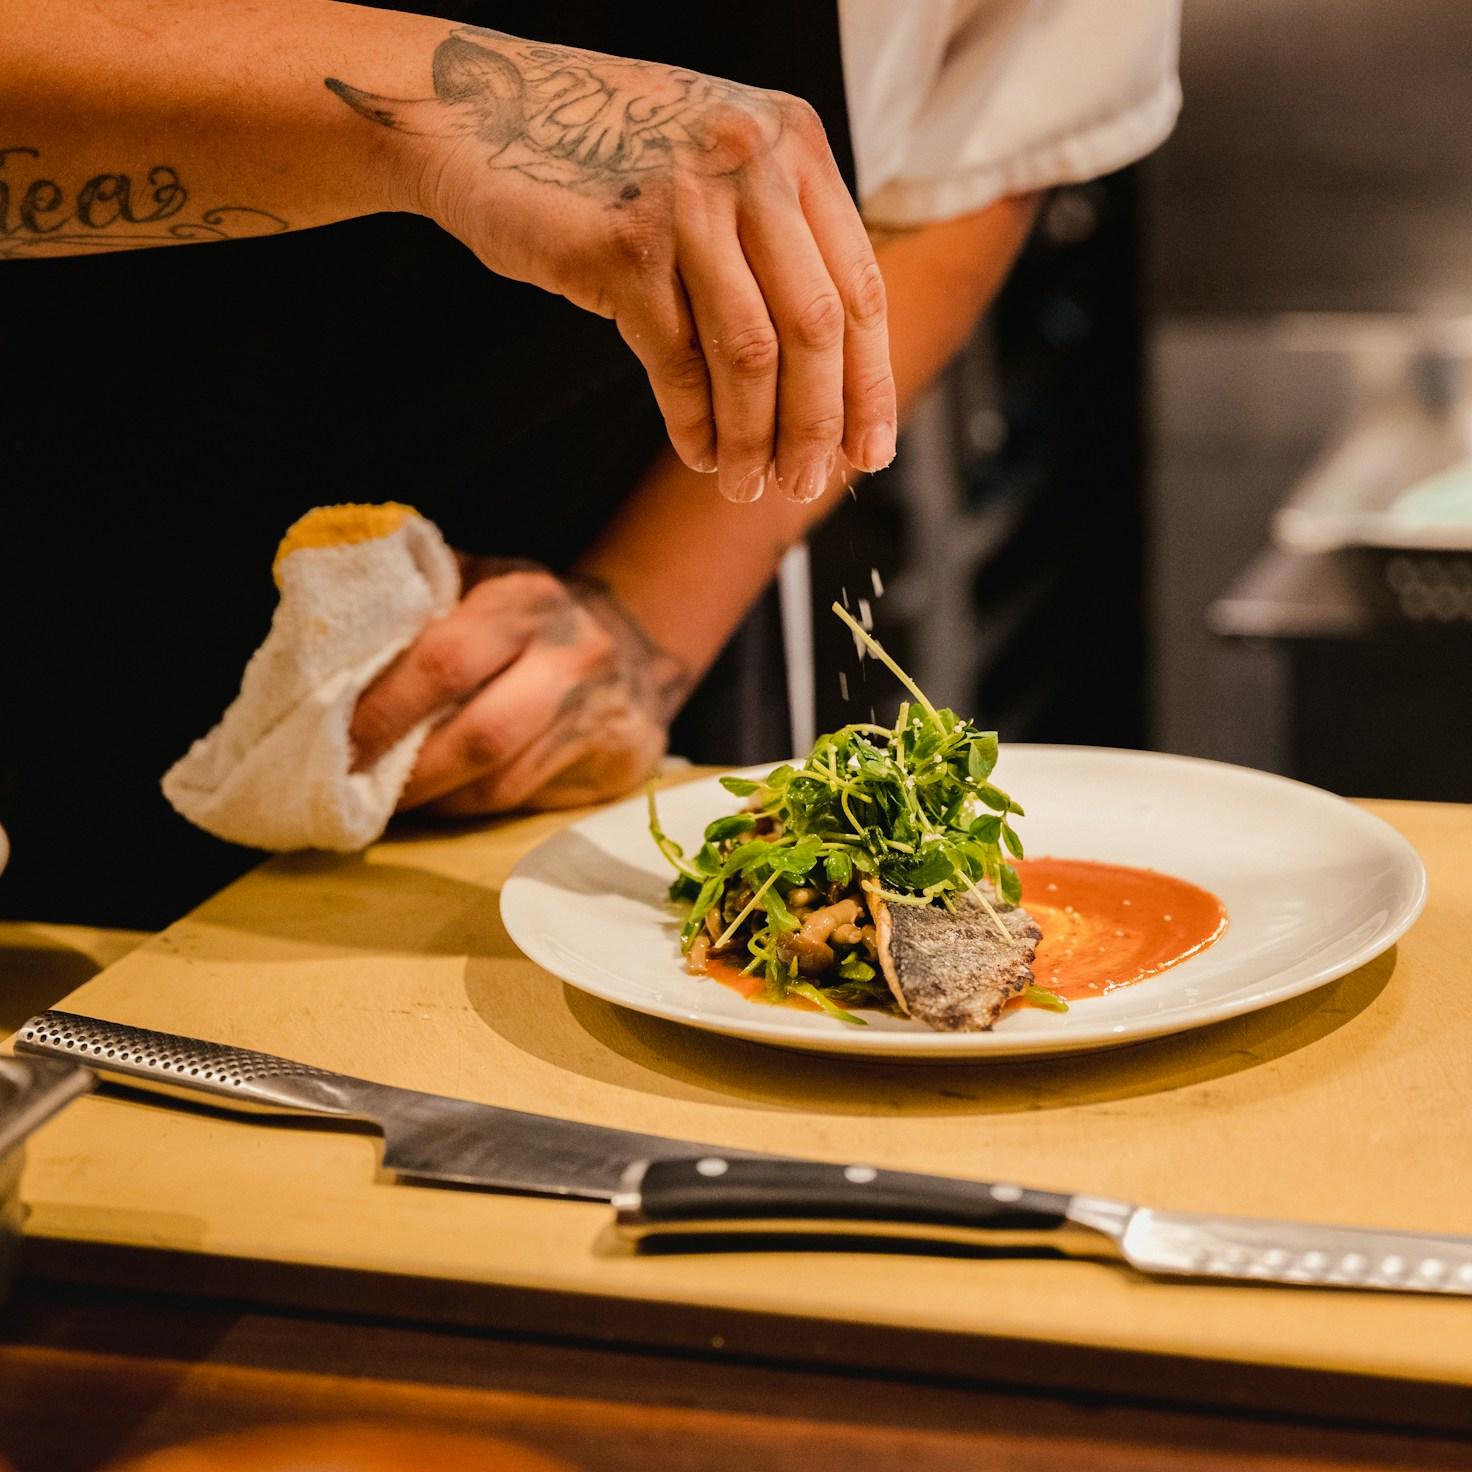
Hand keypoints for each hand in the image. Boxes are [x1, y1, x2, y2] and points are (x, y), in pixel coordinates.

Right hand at [326, 27, 896, 502]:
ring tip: (746, 486)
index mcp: (794, 142)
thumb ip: (775, 241)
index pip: (859, 287)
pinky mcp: (625, 244)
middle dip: (818, 425)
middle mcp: (753, 160)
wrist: (474, 112)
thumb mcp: (712, 170)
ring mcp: (689, 199)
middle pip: (817, 327)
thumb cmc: (601, 160)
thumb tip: (829, 380)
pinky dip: (694, 422)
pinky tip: (696, 454)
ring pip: (753, 354)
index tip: (868, 454)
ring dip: (754, 438)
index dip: (869, 385)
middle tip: (806, 485)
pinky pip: (680, 361)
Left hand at [349, 561, 689, 814]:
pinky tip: (436, 803)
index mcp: (527, 601)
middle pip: (479, 736)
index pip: (446, 661)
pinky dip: (467, 810)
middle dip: (405, 774)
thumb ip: (418, 601)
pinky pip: (525, 803)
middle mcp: (572, 658)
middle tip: (348, 790)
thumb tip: (324, 641)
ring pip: (500, 785)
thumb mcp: (482, 581)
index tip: (333, 741)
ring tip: (381, 804)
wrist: (639, 646)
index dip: (384, 710)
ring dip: (432, 802)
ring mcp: (599, 717)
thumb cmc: (531, 616)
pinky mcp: (616, 766)